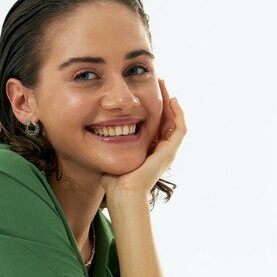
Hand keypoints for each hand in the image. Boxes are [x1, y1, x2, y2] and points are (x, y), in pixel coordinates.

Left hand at [99, 78, 186, 202]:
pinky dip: (178, 114)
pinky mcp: (170, 152)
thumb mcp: (111, 157)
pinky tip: (172, 100)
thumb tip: (97, 135)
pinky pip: (179, 128)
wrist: (123, 194)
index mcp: (148, 152)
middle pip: (166, 120)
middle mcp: (160, 151)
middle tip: (157, 82)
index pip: (154, 125)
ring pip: (174, 121)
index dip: (151, 108)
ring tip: (164, 86)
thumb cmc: (114, 182)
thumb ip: (108, 146)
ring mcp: (167, 152)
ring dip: (171, 102)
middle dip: (162, 100)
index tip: (143, 92)